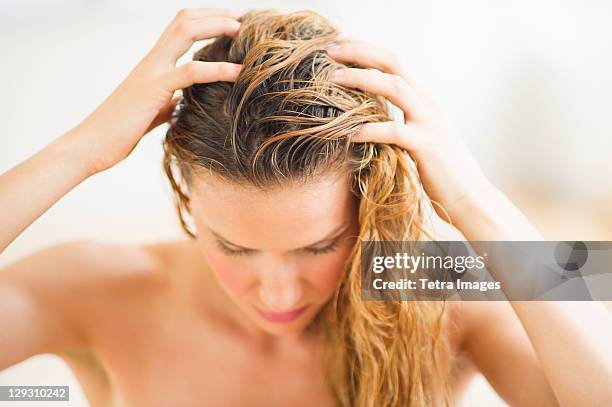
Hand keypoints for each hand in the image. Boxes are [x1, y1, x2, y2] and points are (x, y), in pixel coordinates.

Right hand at [74, 8, 243, 175]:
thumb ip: (167, 101)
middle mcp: (151, 61)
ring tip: (242, 30)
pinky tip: (239, 72)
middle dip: (215, 13)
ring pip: (184, 32)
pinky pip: (189, 72)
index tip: (232, 22)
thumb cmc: (120, 131)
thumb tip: (181, 101)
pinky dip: (217, 69)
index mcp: (153, 65)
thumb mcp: (152, 111)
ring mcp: (151, 72)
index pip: (180, 28)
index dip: (206, 19)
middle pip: (184, 20)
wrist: (92, 146)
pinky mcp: (153, 90)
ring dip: (216, 26)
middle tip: (243, 15)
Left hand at [327, 39, 493, 223]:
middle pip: (393, 64)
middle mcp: (428, 104)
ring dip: (361, 79)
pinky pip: (394, 131)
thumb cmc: (439, 171)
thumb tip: (369, 118)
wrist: (470, 197)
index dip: (365, 50)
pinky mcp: (427, 147)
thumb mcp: (419, 138)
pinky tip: (349, 135)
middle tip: (329, 51)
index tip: (337, 47)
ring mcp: (429, 123)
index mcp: (424, 100)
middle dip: (360, 53)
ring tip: (332, 80)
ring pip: (395, 87)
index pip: (393, 63)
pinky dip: (369, 130)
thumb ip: (400, 122)